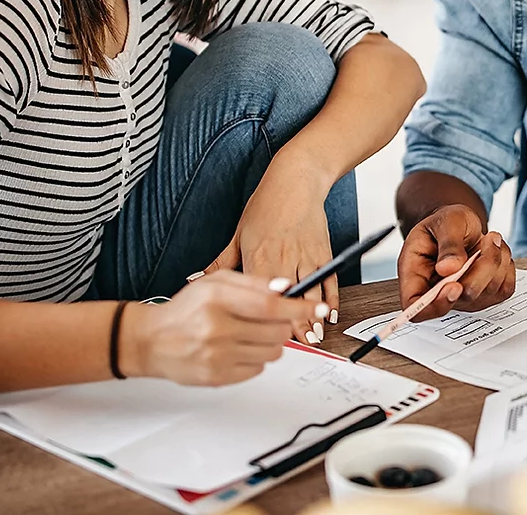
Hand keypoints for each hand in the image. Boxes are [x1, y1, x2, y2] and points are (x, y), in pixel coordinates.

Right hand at [121, 270, 327, 385]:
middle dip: (282, 325)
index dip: (299, 307)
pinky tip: (235, 349)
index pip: (269, 305)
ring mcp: (216, 356)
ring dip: (269, 343)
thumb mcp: (215, 283)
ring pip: (273, 353)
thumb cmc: (186, 309)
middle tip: (269, 320)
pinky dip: (254, 359)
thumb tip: (286, 288)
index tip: (317, 307)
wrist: (152, 340)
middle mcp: (216, 328)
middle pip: (277, 331)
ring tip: (246, 334)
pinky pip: (258, 370)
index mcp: (217, 299)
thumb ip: (252, 283)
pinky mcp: (217, 377)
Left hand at [207, 170, 336, 343]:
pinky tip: (328, 314)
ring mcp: (306, 256)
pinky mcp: (323, 251)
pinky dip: (330, 299)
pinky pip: (330, 280)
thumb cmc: (266, 205)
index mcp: (259, 256)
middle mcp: (284, 258)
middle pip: (288, 299)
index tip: (264, 336)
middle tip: (296, 345)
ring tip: (313, 336)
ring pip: (311, 293)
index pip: (261, 295)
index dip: (264, 318)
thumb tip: (195, 278)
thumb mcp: (238, 233)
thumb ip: (220, 263)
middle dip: (292, 324)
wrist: (296, 181)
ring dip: (312, 316)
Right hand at [397, 205, 515, 321]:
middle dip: (481, 268)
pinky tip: (495, 251)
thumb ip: (447, 245)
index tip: (455, 286)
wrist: (462, 224)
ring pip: (488, 293)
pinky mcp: (486, 296)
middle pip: (462, 299)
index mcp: (415, 276)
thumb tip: (448, 269)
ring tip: (489, 239)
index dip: (437, 305)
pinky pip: (504, 288)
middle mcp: (438, 292)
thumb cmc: (446, 223)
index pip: (417, 309)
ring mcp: (463, 298)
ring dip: (496, 261)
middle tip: (487, 239)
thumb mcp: (444, 222)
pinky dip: (506, 266)